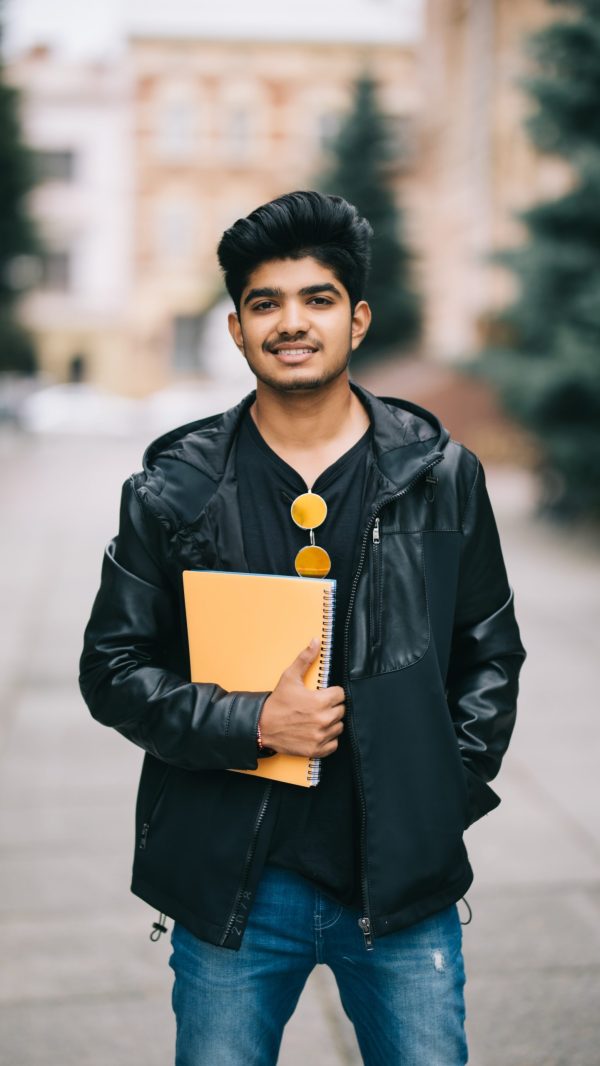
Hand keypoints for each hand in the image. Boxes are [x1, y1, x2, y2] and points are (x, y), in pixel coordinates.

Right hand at [259, 638, 345, 757]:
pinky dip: (327, 739)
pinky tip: (316, 731)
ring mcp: (320, 736)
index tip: (322, 694)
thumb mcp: (289, 677)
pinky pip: (333, 744)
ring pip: (338, 727)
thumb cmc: (277, 702)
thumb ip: (305, 658)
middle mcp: (323, 719)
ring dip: (330, 723)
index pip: (341, 694)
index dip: (331, 693)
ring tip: (316, 718)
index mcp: (320, 701)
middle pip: (341, 710)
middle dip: (331, 707)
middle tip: (317, 706)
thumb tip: (316, 641)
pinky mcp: (316, 749)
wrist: (262, 726)